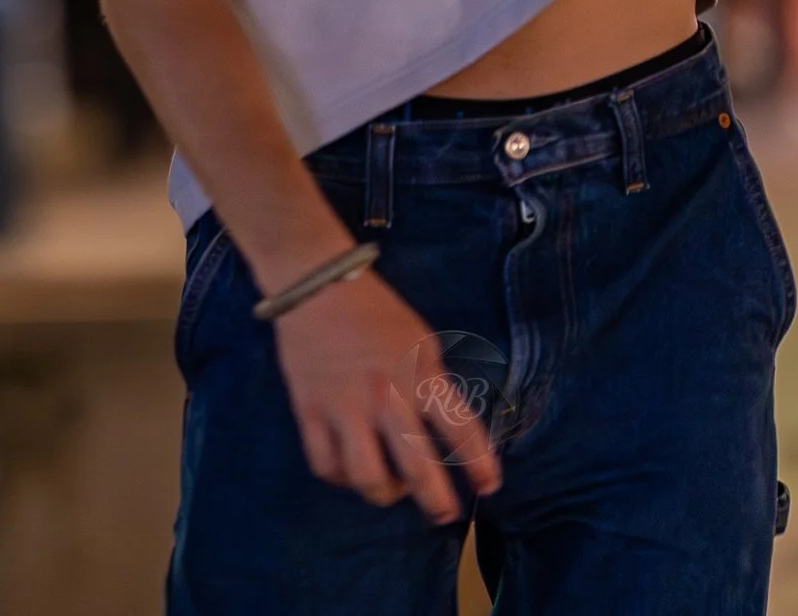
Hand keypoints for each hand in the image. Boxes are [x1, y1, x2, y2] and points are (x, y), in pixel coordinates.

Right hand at [270, 269, 502, 522]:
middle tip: (443, 513)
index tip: (488, 486)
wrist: (316, 285)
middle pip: (417, 469)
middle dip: (436, 502)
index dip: (481, 467)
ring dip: (384, 493)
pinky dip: (340, 476)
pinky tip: (350, 469)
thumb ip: (433, 384)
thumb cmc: (376, 310)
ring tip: (390, 489)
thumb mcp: (421, 341)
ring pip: (366, 477)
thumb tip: (440, 424)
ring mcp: (344, 408)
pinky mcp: (308, 410)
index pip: (463, 433)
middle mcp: (387, 399)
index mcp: (421, 377)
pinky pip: (325, 463)